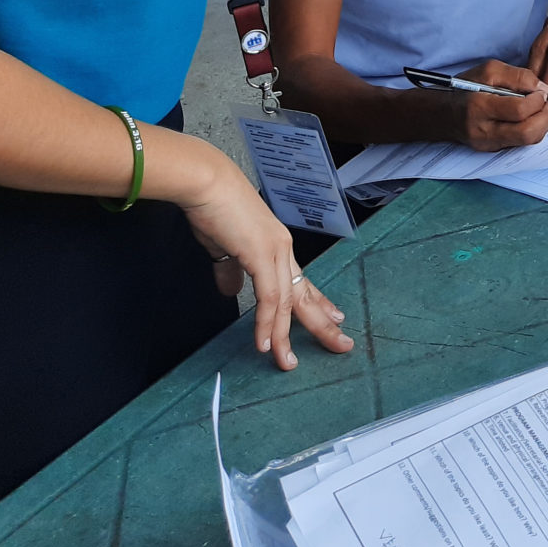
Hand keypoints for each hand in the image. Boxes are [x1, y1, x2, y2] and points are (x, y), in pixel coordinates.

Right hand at [175, 142, 353, 370]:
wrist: (206, 183)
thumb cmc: (212, 208)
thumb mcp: (223, 246)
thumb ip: (230, 270)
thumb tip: (231, 292)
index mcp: (276, 246)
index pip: (301, 280)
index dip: (317, 302)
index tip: (334, 318)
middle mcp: (283, 249)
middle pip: (305, 293)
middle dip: (323, 323)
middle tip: (341, 345)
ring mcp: (275, 251)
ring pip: (288, 302)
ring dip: (286, 336)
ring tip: (287, 363)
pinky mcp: (261, 254)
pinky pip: (268, 298)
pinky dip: (268, 323)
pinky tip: (266, 343)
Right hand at [453, 58, 547, 148]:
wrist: (443, 113)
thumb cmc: (465, 88)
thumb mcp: (489, 70)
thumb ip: (518, 76)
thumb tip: (543, 88)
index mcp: (480, 107)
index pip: (519, 110)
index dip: (538, 100)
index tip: (543, 91)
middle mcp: (484, 131)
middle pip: (527, 133)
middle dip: (546, 117)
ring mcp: (489, 144)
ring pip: (528, 141)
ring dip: (544, 124)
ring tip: (545, 109)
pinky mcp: (494, 150)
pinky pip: (522, 143)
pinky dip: (534, 129)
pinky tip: (534, 117)